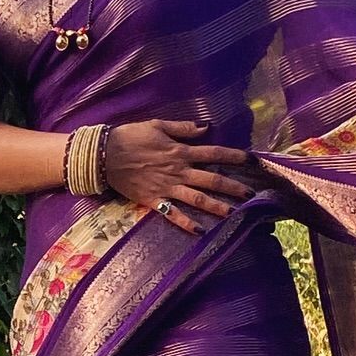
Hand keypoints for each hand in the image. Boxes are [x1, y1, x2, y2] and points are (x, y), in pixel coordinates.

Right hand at [104, 119, 264, 234]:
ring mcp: (167, 188)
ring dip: (217, 206)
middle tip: (251, 194)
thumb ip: (182, 128)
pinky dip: (187, 223)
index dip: (234, 156)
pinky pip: (173, 215)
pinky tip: (201, 231)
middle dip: (233, 187)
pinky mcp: (154, 201)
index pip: (213, 153)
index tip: (252, 160)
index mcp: (180, 151)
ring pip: (197, 199)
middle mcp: (178, 171)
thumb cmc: (130, 137)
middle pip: (211, 180)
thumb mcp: (157, 125)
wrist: (104, 156)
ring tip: (234, 213)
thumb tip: (204, 127)